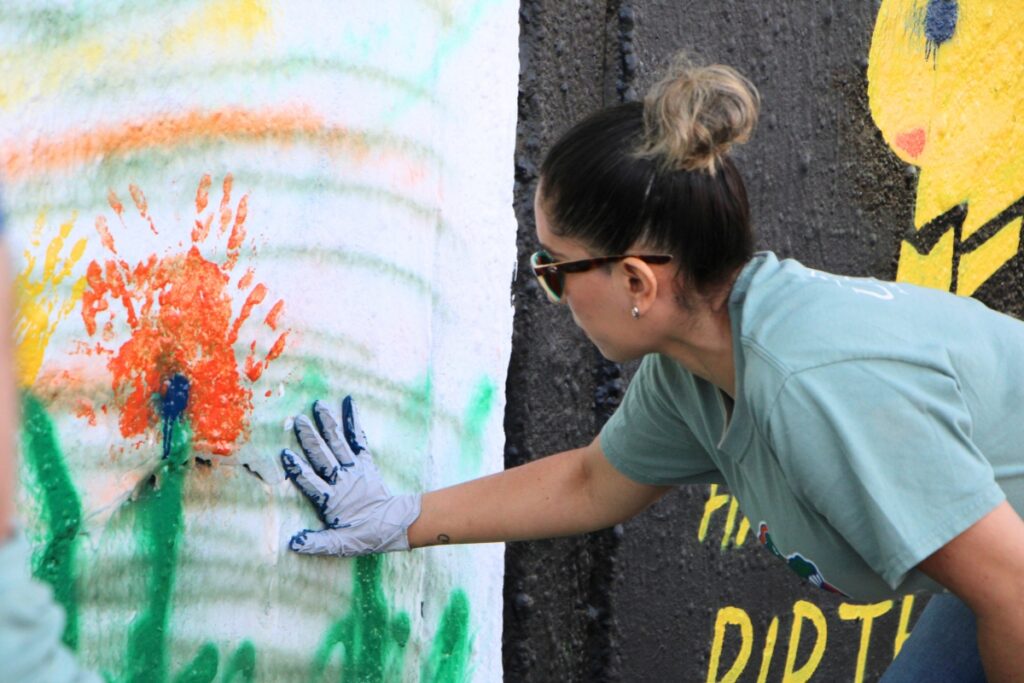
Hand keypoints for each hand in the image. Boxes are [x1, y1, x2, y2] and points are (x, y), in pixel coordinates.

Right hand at [280, 396, 420, 555]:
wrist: (393, 524)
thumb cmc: (363, 535)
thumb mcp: (339, 545)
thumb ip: (316, 543)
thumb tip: (293, 543)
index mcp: (331, 500)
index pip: (311, 482)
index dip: (298, 469)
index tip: (285, 454)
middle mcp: (342, 480)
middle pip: (323, 457)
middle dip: (310, 439)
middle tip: (298, 420)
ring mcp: (354, 469)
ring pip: (338, 443)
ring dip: (328, 424)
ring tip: (318, 405)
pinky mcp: (365, 462)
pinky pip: (358, 438)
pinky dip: (353, 420)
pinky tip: (348, 402)